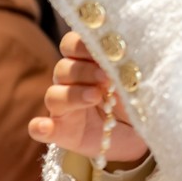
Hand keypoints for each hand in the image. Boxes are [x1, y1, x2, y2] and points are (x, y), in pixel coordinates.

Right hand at [30, 32, 149, 166]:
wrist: (140, 135)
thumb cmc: (135, 101)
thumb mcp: (136, 84)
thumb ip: (127, 71)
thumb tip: (125, 60)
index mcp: (87, 63)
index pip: (71, 45)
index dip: (82, 45)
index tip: (104, 50)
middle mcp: (71, 82)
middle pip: (63, 68)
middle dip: (83, 71)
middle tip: (105, 77)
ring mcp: (64, 109)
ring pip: (54, 95)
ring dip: (72, 95)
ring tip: (94, 97)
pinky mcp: (62, 132)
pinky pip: (42, 129)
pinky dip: (41, 127)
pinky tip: (44, 127)